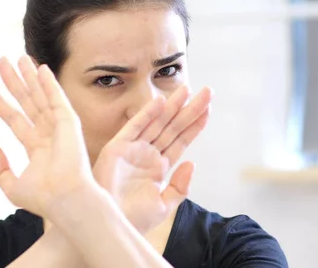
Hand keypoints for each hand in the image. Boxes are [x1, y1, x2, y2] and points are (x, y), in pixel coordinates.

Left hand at [0, 56, 93, 217]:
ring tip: (18, 57)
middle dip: (14, 82)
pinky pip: (56, 98)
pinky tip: (40, 68)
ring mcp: (59, 127)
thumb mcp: (11, 187)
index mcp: (37, 148)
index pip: (15, 119)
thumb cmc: (43, 198)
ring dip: (29, 76)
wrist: (64, 199)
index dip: (0, 103)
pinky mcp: (69, 122)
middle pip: (27, 102)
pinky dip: (49, 83)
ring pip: (40, 96)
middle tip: (1, 61)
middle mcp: (48, 134)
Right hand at [94, 85, 211, 232]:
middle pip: (172, 127)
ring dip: (173, 106)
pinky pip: (134, 127)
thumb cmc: (132, 220)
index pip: (180, 141)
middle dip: (190, 109)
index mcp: (158, 168)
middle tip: (208, 91)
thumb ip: (179, 187)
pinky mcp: (117, 148)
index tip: (208, 110)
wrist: (109, 227)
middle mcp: (146, 155)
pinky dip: (146, 114)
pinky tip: (160, 101)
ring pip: (157, 123)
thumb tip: (191, 164)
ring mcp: (132, 150)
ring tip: (188, 89)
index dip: (194, 125)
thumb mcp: (162, 206)